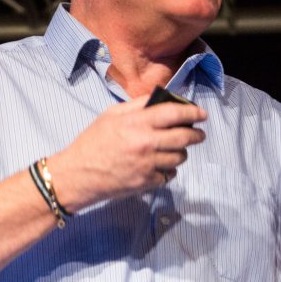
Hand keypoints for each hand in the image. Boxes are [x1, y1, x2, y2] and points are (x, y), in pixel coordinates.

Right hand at [48, 94, 206, 210]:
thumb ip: (137, 105)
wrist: (77, 175)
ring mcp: (147, 165)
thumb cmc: (92, 142)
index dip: (193, 112)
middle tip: (199, 134)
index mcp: (136, 123)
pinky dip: (168, 169)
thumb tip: (160, 98)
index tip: (202, 114)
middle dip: (197, 135)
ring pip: (180, 158)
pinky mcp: (146, 183)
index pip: (174, 113)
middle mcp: (145, 143)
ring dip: (182, 152)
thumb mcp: (110, 115)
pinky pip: (169, 175)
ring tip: (174, 149)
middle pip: (184, 137)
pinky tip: (160, 165)